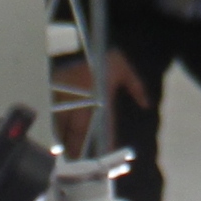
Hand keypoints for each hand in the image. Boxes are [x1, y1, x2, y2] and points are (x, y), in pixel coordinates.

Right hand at [54, 44, 148, 158]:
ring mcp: (66, 97)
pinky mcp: (54, 92)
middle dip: (79, 149)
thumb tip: (147, 104)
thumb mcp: (124, 67)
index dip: (104, 142)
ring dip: (66, 140)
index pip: (103, 125)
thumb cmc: (103, 56)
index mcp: (99, 96)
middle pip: (79, 131)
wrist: (79, 38)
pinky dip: (56, 127)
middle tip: (79, 163)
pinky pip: (54, 114)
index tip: (104, 155)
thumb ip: (136, 86)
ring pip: (63, 125)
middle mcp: (82, 100)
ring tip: (68, 154)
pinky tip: (58, 136)